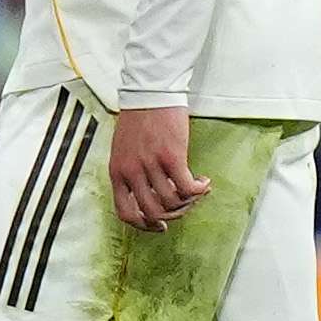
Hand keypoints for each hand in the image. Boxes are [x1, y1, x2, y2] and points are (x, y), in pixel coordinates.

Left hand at [108, 104, 207, 231]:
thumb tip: (148, 195)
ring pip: (172, 202)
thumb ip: (131, 173)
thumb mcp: (122, 151)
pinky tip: (204, 182)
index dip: (143, 225)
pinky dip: (198, 190)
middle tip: (185, 206)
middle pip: (153, 212)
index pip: (124, 212)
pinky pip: (187, 187)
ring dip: (189, 202)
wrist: (148, 95)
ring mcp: (150, 165)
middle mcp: (131, 172)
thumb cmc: (137, 121)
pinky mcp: (171, 156)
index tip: (159, 225)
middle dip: (173, 215)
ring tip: (196, 190)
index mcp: (116, 172)